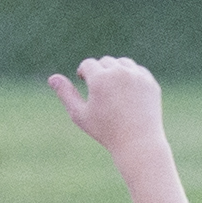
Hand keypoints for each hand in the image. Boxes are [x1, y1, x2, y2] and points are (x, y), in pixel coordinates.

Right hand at [48, 57, 166, 159]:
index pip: (88, 64)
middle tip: (98, 87)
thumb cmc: (104, 130)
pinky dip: (130, 76)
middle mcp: (120, 72)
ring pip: (122, 62)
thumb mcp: (79, 114)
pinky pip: (137, 70)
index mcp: (100, 79)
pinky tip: (125, 91)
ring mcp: (137, 76)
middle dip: (99, 71)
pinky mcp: (150, 82)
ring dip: (114, 70)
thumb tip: (52, 78)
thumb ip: (65, 94)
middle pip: (105, 61)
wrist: (137, 141)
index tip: (83, 80)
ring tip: (111, 87)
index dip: (83, 72)